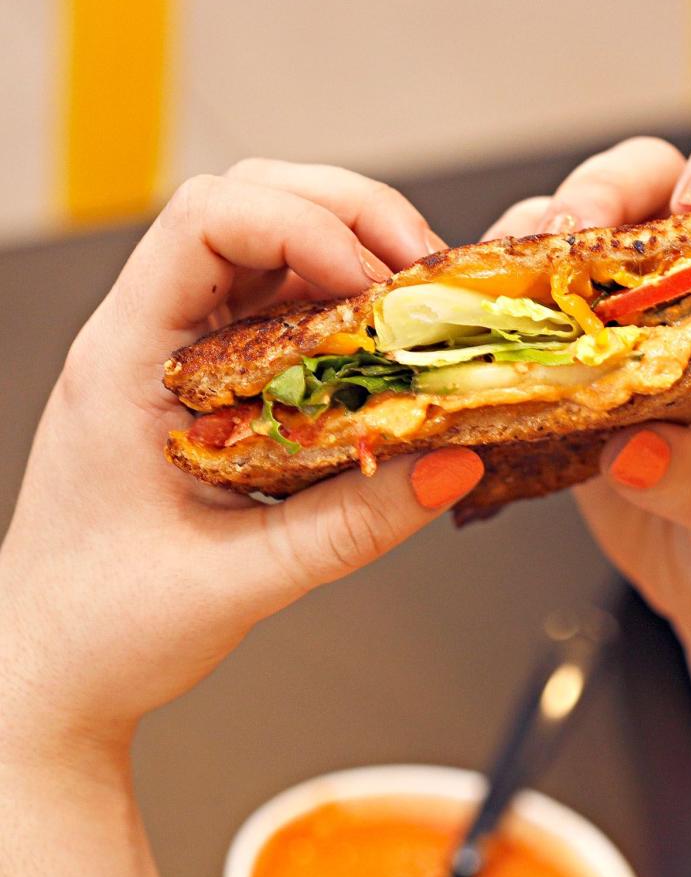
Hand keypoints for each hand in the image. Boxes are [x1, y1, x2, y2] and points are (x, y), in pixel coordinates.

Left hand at [0, 161, 482, 756]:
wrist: (54, 670)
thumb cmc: (101, 625)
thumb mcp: (240, 579)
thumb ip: (354, 524)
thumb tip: (450, 464)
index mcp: (126, 359)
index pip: (207, 220)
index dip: (306, 226)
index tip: (377, 286)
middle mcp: (153, 340)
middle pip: (251, 206)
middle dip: (353, 220)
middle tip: (426, 277)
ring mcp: (185, 361)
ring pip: (277, 257)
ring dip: (359, 266)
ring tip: (421, 315)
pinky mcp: (218, 393)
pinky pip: (291, 323)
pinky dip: (351, 325)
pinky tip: (389, 363)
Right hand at [485, 118, 690, 661]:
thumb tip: (631, 450)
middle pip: (656, 188)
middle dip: (607, 194)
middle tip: (572, 237)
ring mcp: (637, 334)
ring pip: (580, 245)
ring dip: (538, 251)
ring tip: (513, 289)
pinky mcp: (581, 379)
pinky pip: (532, 324)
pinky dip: (499, 320)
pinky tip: (479, 337)